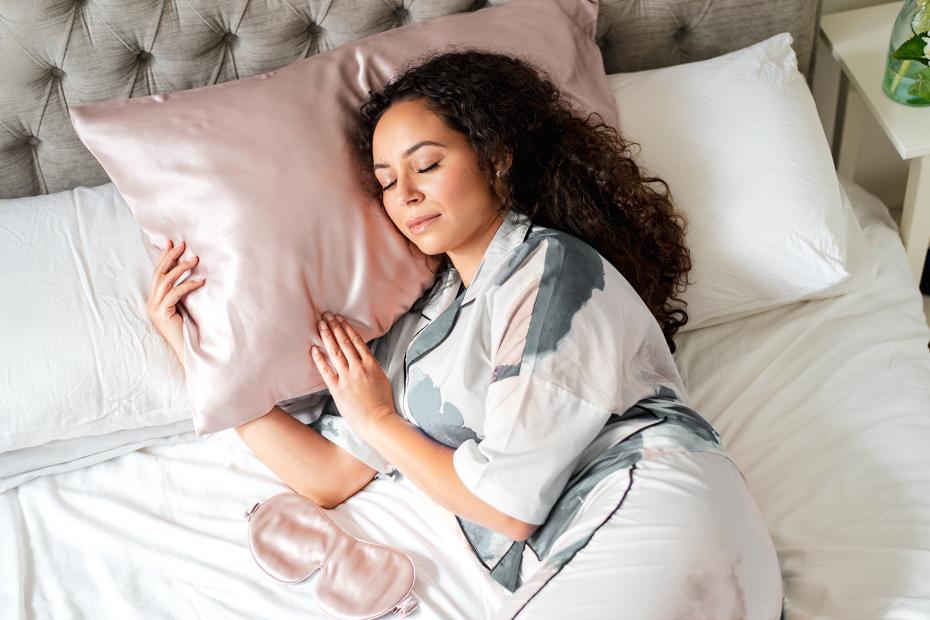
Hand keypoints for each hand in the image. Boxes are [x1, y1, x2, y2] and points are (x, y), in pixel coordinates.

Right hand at [146, 239, 205, 366]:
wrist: (188, 351)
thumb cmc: (189, 330)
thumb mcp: (183, 308)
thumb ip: (181, 294)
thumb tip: (193, 273)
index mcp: (154, 300)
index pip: (158, 274)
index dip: (164, 258)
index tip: (172, 243)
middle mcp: (151, 303)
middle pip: (158, 274)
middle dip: (169, 257)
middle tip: (182, 244)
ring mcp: (154, 309)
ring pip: (165, 281)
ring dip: (180, 268)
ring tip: (195, 259)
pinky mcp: (162, 314)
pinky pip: (174, 294)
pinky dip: (187, 285)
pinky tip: (200, 281)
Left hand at [310, 312, 397, 439]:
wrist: (378, 421)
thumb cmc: (382, 403)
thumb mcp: (382, 379)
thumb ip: (371, 366)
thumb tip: (363, 358)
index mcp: (371, 365)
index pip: (357, 341)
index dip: (347, 329)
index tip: (340, 319)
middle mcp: (358, 368)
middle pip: (344, 343)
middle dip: (335, 327)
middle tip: (327, 316)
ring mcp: (347, 378)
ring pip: (336, 352)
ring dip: (328, 337)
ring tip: (321, 325)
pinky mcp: (338, 389)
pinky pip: (326, 371)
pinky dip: (320, 359)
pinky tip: (314, 349)